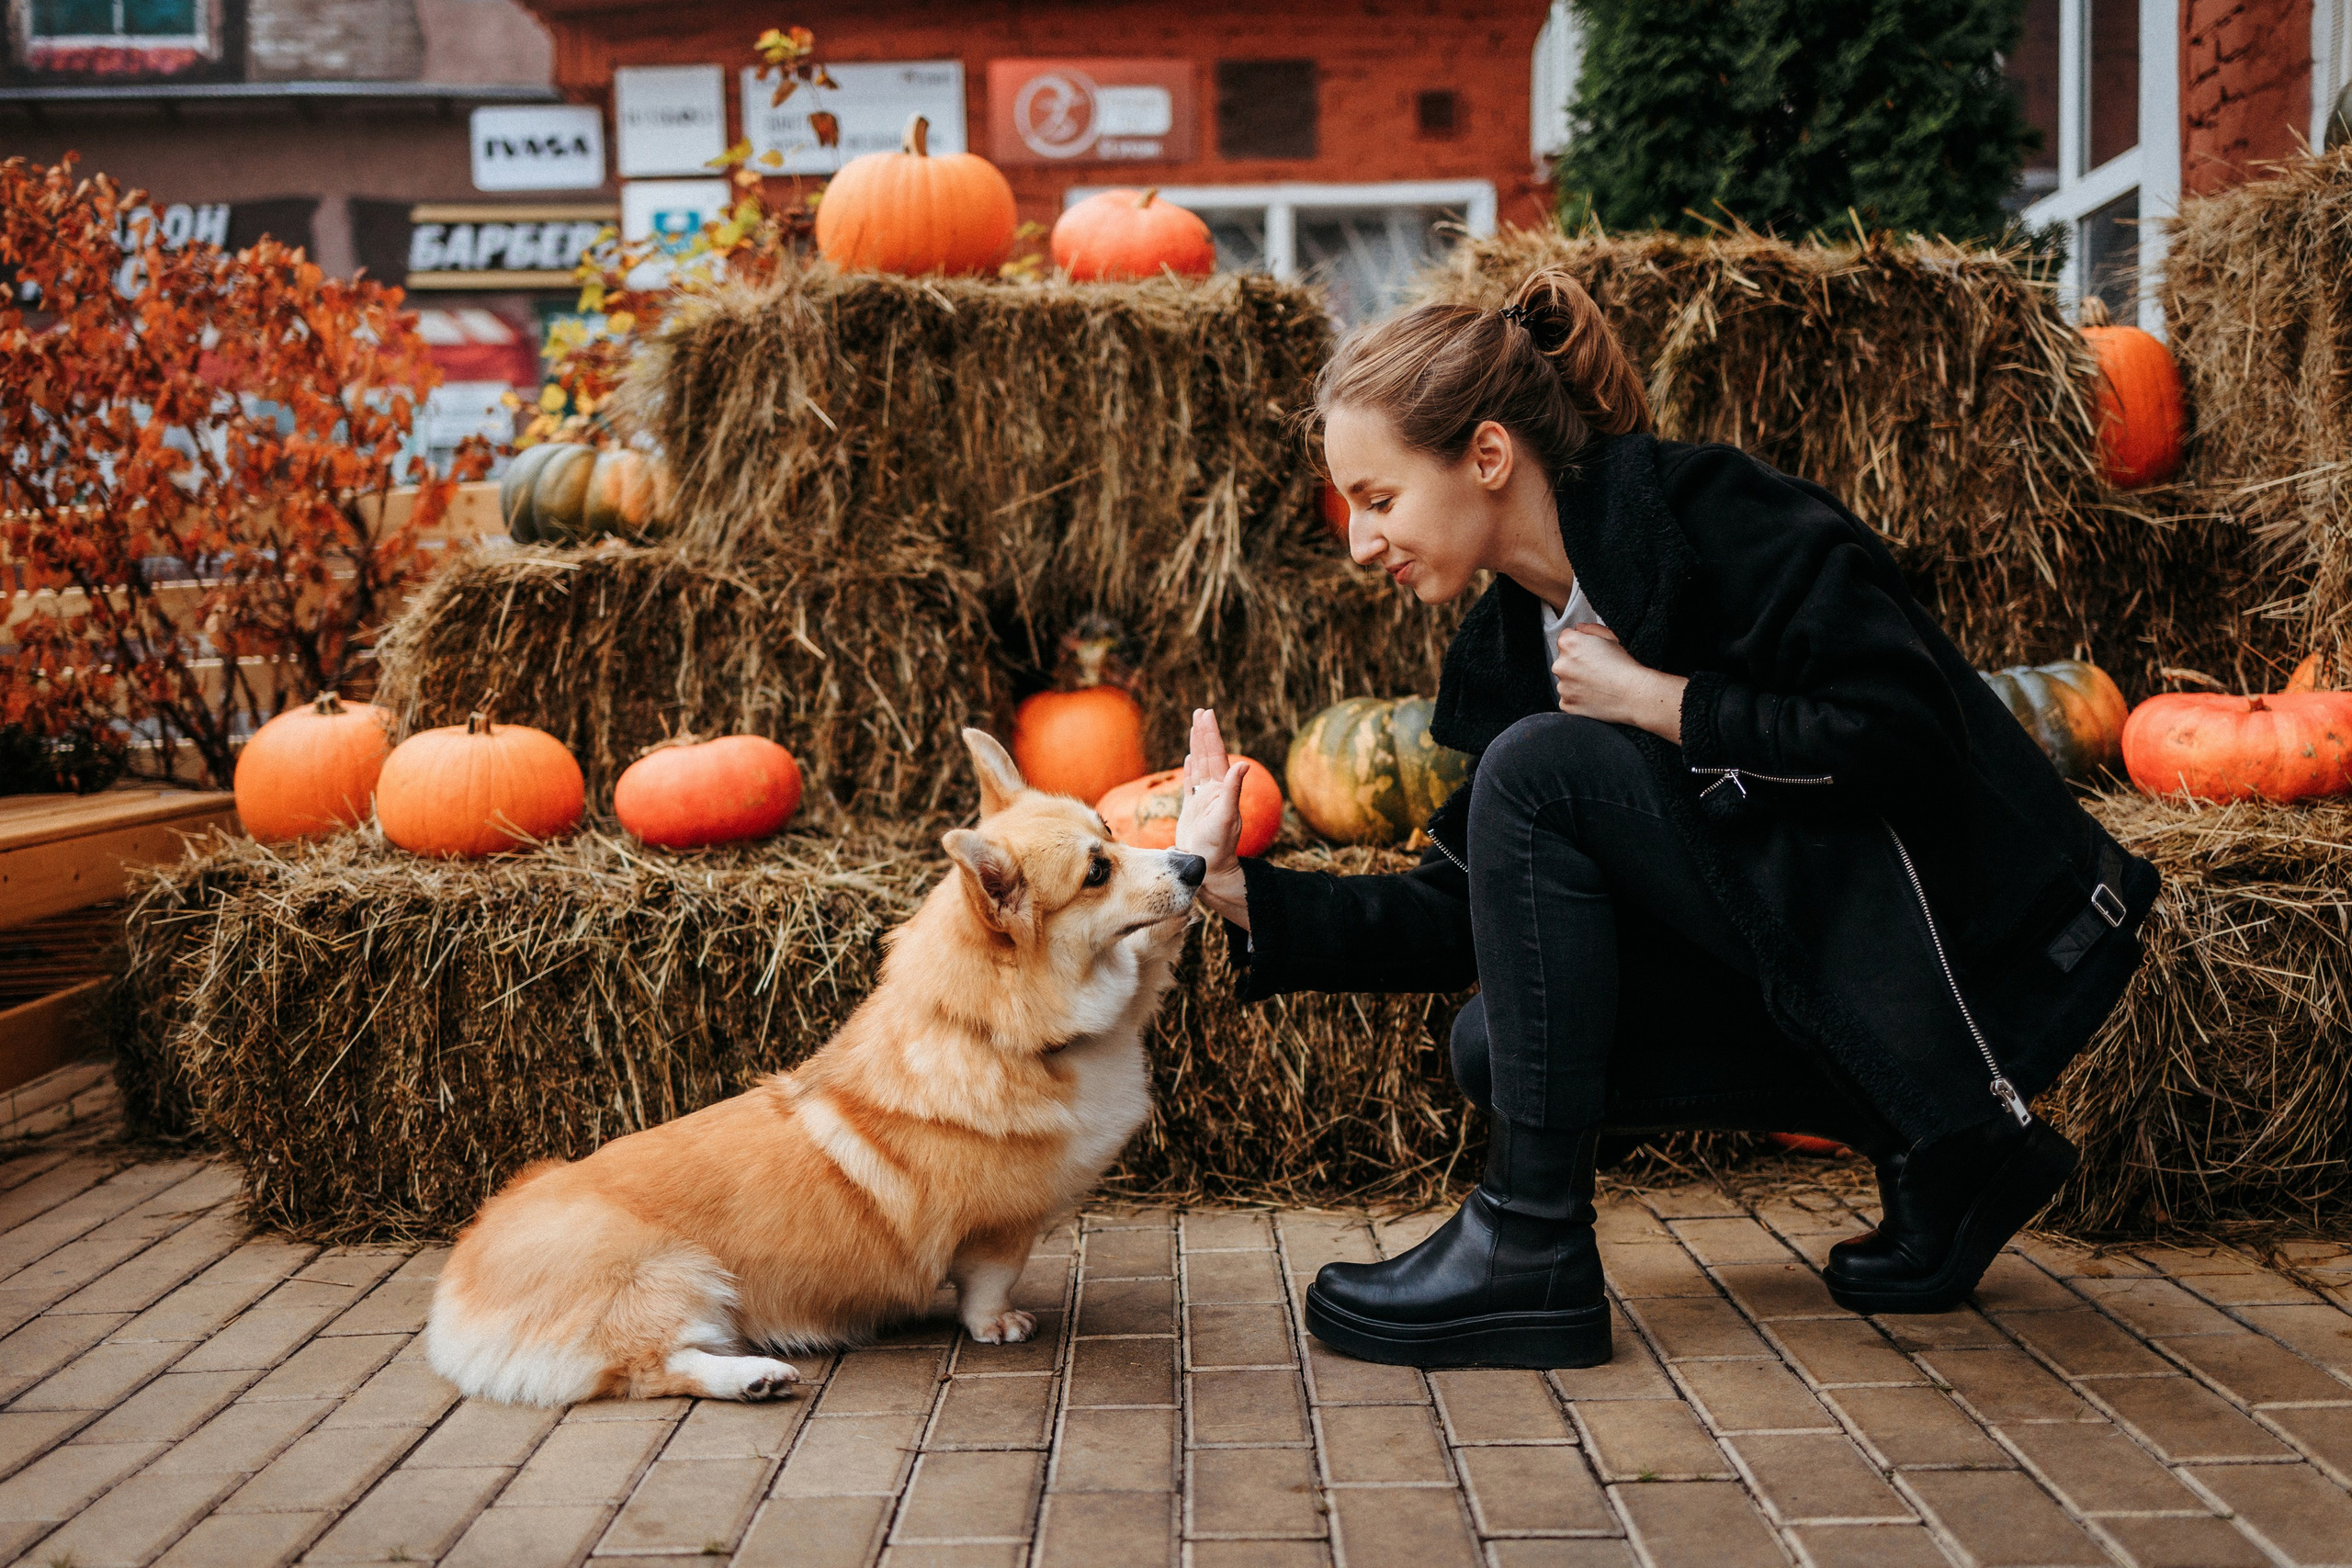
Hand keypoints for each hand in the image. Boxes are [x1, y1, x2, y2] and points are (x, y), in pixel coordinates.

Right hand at [1175, 707, 1251, 929]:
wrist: (1208, 868)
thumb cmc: (1217, 847)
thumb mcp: (1226, 817)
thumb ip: (1232, 790)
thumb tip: (1242, 765)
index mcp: (1222, 789)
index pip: (1216, 755)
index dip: (1211, 734)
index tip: (1207, 715)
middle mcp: (1214, 791)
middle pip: (1209, 755)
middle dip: (1204, 733)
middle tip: (1201, 712)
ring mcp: (1203, 799)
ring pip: (1200, 766)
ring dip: (1198, 746)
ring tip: (1196, 727)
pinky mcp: (1193, 809)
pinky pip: (1191, 783)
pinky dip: (1190, 769)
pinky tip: (1190, 758)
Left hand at [1553, 625, 1687, 742]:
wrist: (1636, 694)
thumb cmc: (1626, 664)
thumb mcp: (1612, 637)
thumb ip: (1591, 629)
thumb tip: (1578, 628)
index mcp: (1568, 643)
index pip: (1565, 639)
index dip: (1580, 645)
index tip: (1592, 653)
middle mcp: (1560, 665)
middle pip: (1563, 662)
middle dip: (1575, 665)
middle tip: (1597, 670)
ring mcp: (1562, 687)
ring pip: (1566, 682)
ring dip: (1576, 683)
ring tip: (1599, 685)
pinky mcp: (1566, 705)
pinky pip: (1569, 699)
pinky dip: (1579, 699)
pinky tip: (1596, 696)